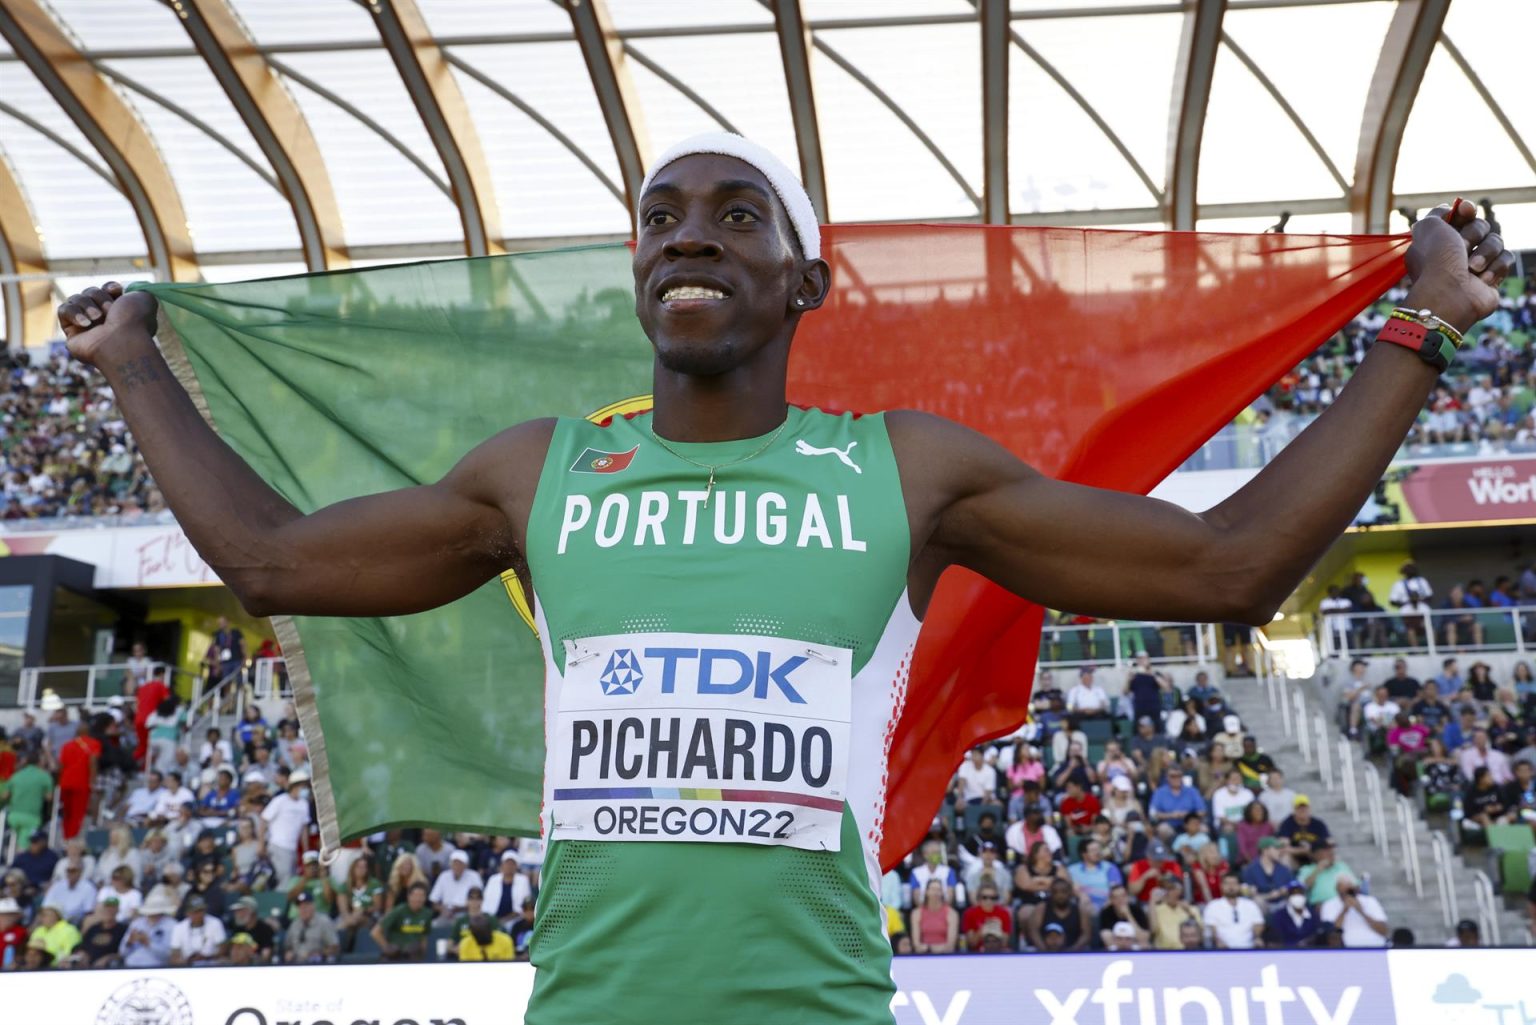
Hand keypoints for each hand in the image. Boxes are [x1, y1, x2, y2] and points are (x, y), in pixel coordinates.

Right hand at [56, 282, 157, 365]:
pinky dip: (74, 313)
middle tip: (109, 311)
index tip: (116, 290)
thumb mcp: (145, 298)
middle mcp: (105, 318)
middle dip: (99, 297)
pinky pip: (63, 310)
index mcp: (122, 311)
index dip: (109, 287)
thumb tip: (127, 288)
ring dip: (87, 305)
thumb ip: (137, 289)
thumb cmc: (135, 321)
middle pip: (91, 292)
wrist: (121, 342)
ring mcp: (87, 325)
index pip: (107, 290)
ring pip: (76, 298)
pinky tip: (86, 324)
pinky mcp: (72, 332)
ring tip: (97, 318)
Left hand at [1402, 199, 1514, 332]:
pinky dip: (1495, 267)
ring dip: (1485, 252)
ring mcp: (1474, 265)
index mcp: (1438, 240)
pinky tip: (1482, 280)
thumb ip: (1438, 213)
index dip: (1464, 212)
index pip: (1459, 217)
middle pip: (1480, 226)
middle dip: (1474, 233)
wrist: (1451, 295)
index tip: (1465, 210)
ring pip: (1495, 241)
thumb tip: (1451, 209)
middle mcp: (1455, 252)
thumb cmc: (1437, 260)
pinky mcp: (1491, 277)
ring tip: (1472, 268)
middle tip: (1462, 246)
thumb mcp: (1428, 227)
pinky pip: (1506, 258)